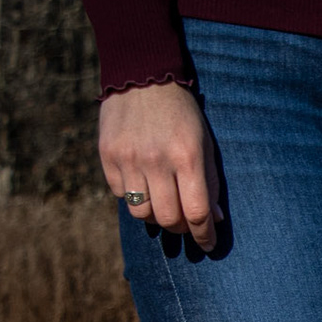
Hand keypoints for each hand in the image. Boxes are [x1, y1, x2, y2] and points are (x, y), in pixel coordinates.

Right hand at [98, 82, 221, 250]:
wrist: (142, 76)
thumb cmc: (182, 115)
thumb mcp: (204, 143)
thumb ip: (210, 182)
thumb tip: (213, 220)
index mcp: (187, 157)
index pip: (197, 213)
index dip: (204, 236)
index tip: (208, 245)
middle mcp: (156, 160)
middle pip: (168, 219)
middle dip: (181, 229)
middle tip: (185, 224)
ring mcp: (128, 158)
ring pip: (141, 213)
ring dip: (155, 216)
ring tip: (163, 204)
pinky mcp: (107, 155)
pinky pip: (121, 194)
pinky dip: (134, 197)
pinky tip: (142, 183)